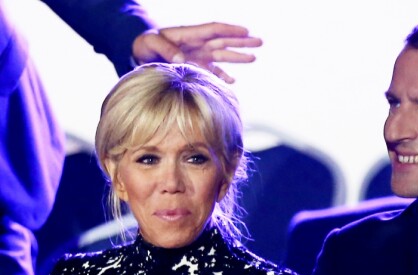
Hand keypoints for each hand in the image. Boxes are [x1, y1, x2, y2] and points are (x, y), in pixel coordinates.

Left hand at [132, 23, 262, 82]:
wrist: (138, 54)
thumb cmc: (144, 46)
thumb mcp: (150, 44)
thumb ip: (165, 49)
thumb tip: (182, 61)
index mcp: (190, 35)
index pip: (214, 30)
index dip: (231, 30)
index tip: (246, 31)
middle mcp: (197, 45)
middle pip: (224, 41)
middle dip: (242, 41)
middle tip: (260, 42)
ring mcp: (198, 57)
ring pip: (222, 55)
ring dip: (237, 56)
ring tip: (253, 57)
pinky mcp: (195, 68)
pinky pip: (212, 72)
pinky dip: (222, 77)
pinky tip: (232, 81)